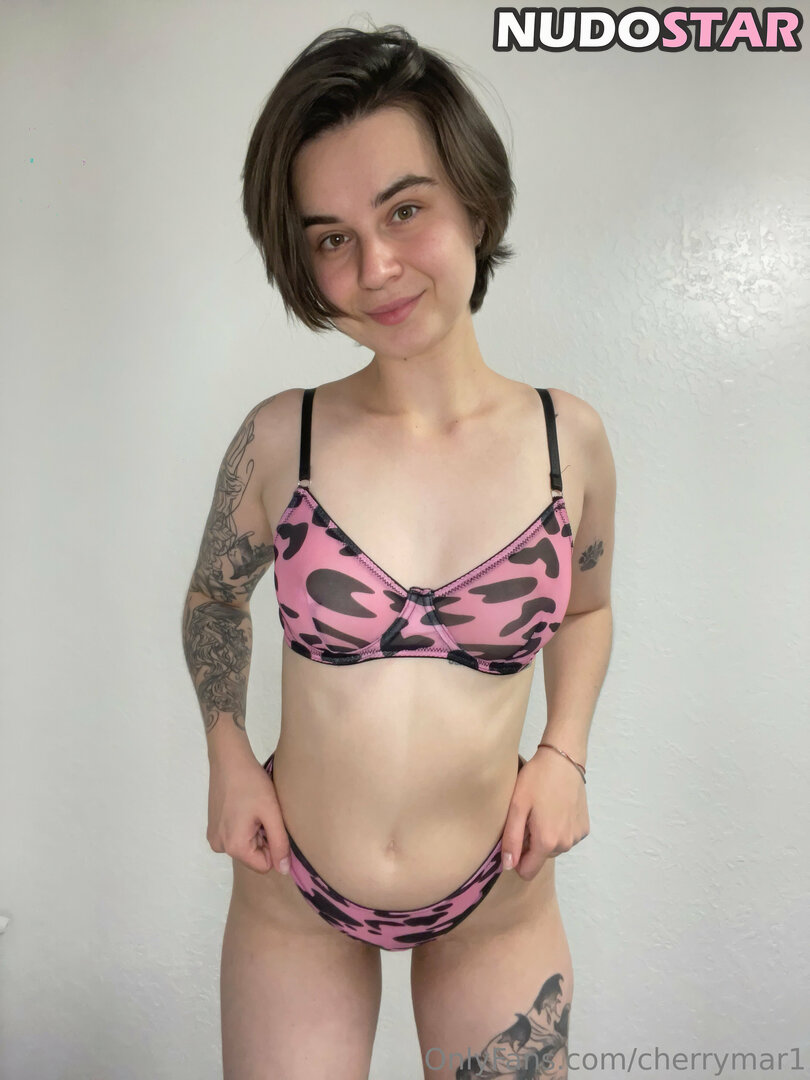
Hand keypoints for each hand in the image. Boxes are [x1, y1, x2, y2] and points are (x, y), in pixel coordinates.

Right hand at [207, 748, 290, 875]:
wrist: (229, 760)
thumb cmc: (252, 784)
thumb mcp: (272, 814)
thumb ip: (280, 844)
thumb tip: (284, 871)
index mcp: (234, 847)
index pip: (264, 865)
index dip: (274, 846)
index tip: (271, 823)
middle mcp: (219, 847)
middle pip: (253, 856)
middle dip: (262, 837)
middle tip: (262, 813)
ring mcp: (214, 836)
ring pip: (245, 845)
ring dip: (254, 830)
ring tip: (254, 808)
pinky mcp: (212, 827)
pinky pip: (235, 836)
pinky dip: (244, 824)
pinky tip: (245, 806)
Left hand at [500, 750, 589, 879]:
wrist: (563, 759)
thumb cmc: (536, 780)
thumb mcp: (517, 807)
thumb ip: (511, 840)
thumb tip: (509, 866)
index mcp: (547, 842)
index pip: (527, 871)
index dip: (516, 859)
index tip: (514, 837)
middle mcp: (565, 844)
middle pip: (540, 858)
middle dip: (531, 843)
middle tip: (528, 816)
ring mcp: (577, 836)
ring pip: (553, 848)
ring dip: (545, 836)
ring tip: (541, 810)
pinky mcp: (584, 827)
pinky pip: (566, 837)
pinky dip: (558, 828)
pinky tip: (555, 808)